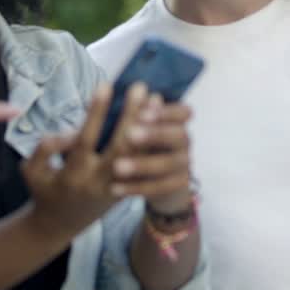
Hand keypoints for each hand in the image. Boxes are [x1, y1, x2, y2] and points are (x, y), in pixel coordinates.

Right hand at [21, 81, 152, 239]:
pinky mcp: (128, 190)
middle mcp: (97, 181)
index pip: (86, 139)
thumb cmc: (44, 191)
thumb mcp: (32, 171)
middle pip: (120, 146)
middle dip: (131, 115)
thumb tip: (69, 132)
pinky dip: (152, 141)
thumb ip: (45, 148)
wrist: (60, 225)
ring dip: (148, 126)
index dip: (96, 112)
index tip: (105, 84)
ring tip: (156, 99)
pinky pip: (144, 165)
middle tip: (140, 86)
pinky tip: (161, 120)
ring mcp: (116, 187)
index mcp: (72, 174)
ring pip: (137, 156)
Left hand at [111, 93, 193, 212]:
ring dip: (142, 164)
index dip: (166, 111)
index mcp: (175, 121)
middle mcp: (183, 141)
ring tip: (117, 167)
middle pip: (179, 136)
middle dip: (155, 134)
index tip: (143, 111)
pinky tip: (115, 188)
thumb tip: (106, 101)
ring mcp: (183, 165)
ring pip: (168, 164)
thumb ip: (129, 115)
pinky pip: (159, 188)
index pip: (183, 112)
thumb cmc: (143, 145)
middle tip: (130, 133)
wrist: (160, 182)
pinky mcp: (177, 186)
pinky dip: (137, 187)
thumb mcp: (139, 127)